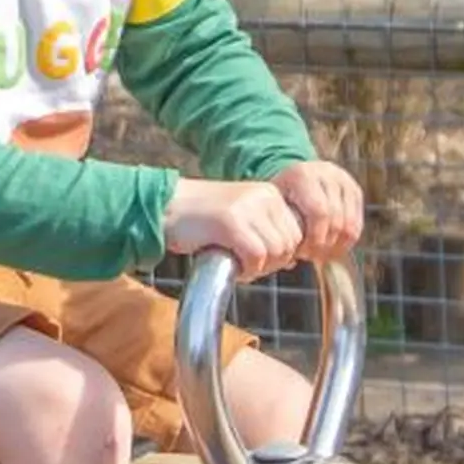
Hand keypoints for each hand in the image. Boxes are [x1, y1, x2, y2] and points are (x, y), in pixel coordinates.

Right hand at [164, 176, 304, 277]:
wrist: (166, 209)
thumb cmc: (202, 220)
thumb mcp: (242, 217)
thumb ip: (267, 231)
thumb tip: (292, 259)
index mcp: (270, 193)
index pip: (297, 233)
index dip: (282, 254)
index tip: (259, 259)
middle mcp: (263, 196)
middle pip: (290, 244)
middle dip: (272, 263)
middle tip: (247, 265)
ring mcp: (247, 207)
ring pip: (276, 252)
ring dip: (260, 268)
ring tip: (238, 264)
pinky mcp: (231, 222)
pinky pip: (257, 256)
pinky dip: (247, 270)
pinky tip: (232, 265)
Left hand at [271, 158, 366, 267]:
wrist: (295, 175)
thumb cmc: (281, 197)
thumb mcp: (275, 207)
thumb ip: (280, 229)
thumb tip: (290, 262)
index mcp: (303, 175)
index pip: (319, 213)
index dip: (314, 239)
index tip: (302, 253)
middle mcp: (326, 172)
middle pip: (335, 219)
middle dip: (324, 244)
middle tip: (312, 257)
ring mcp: (343, 180)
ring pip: (349, 223)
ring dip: (336, 245)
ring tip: (321, 255)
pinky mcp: (354, 189)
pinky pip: (356, 223)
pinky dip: (347, 240)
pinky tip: (333, 249)